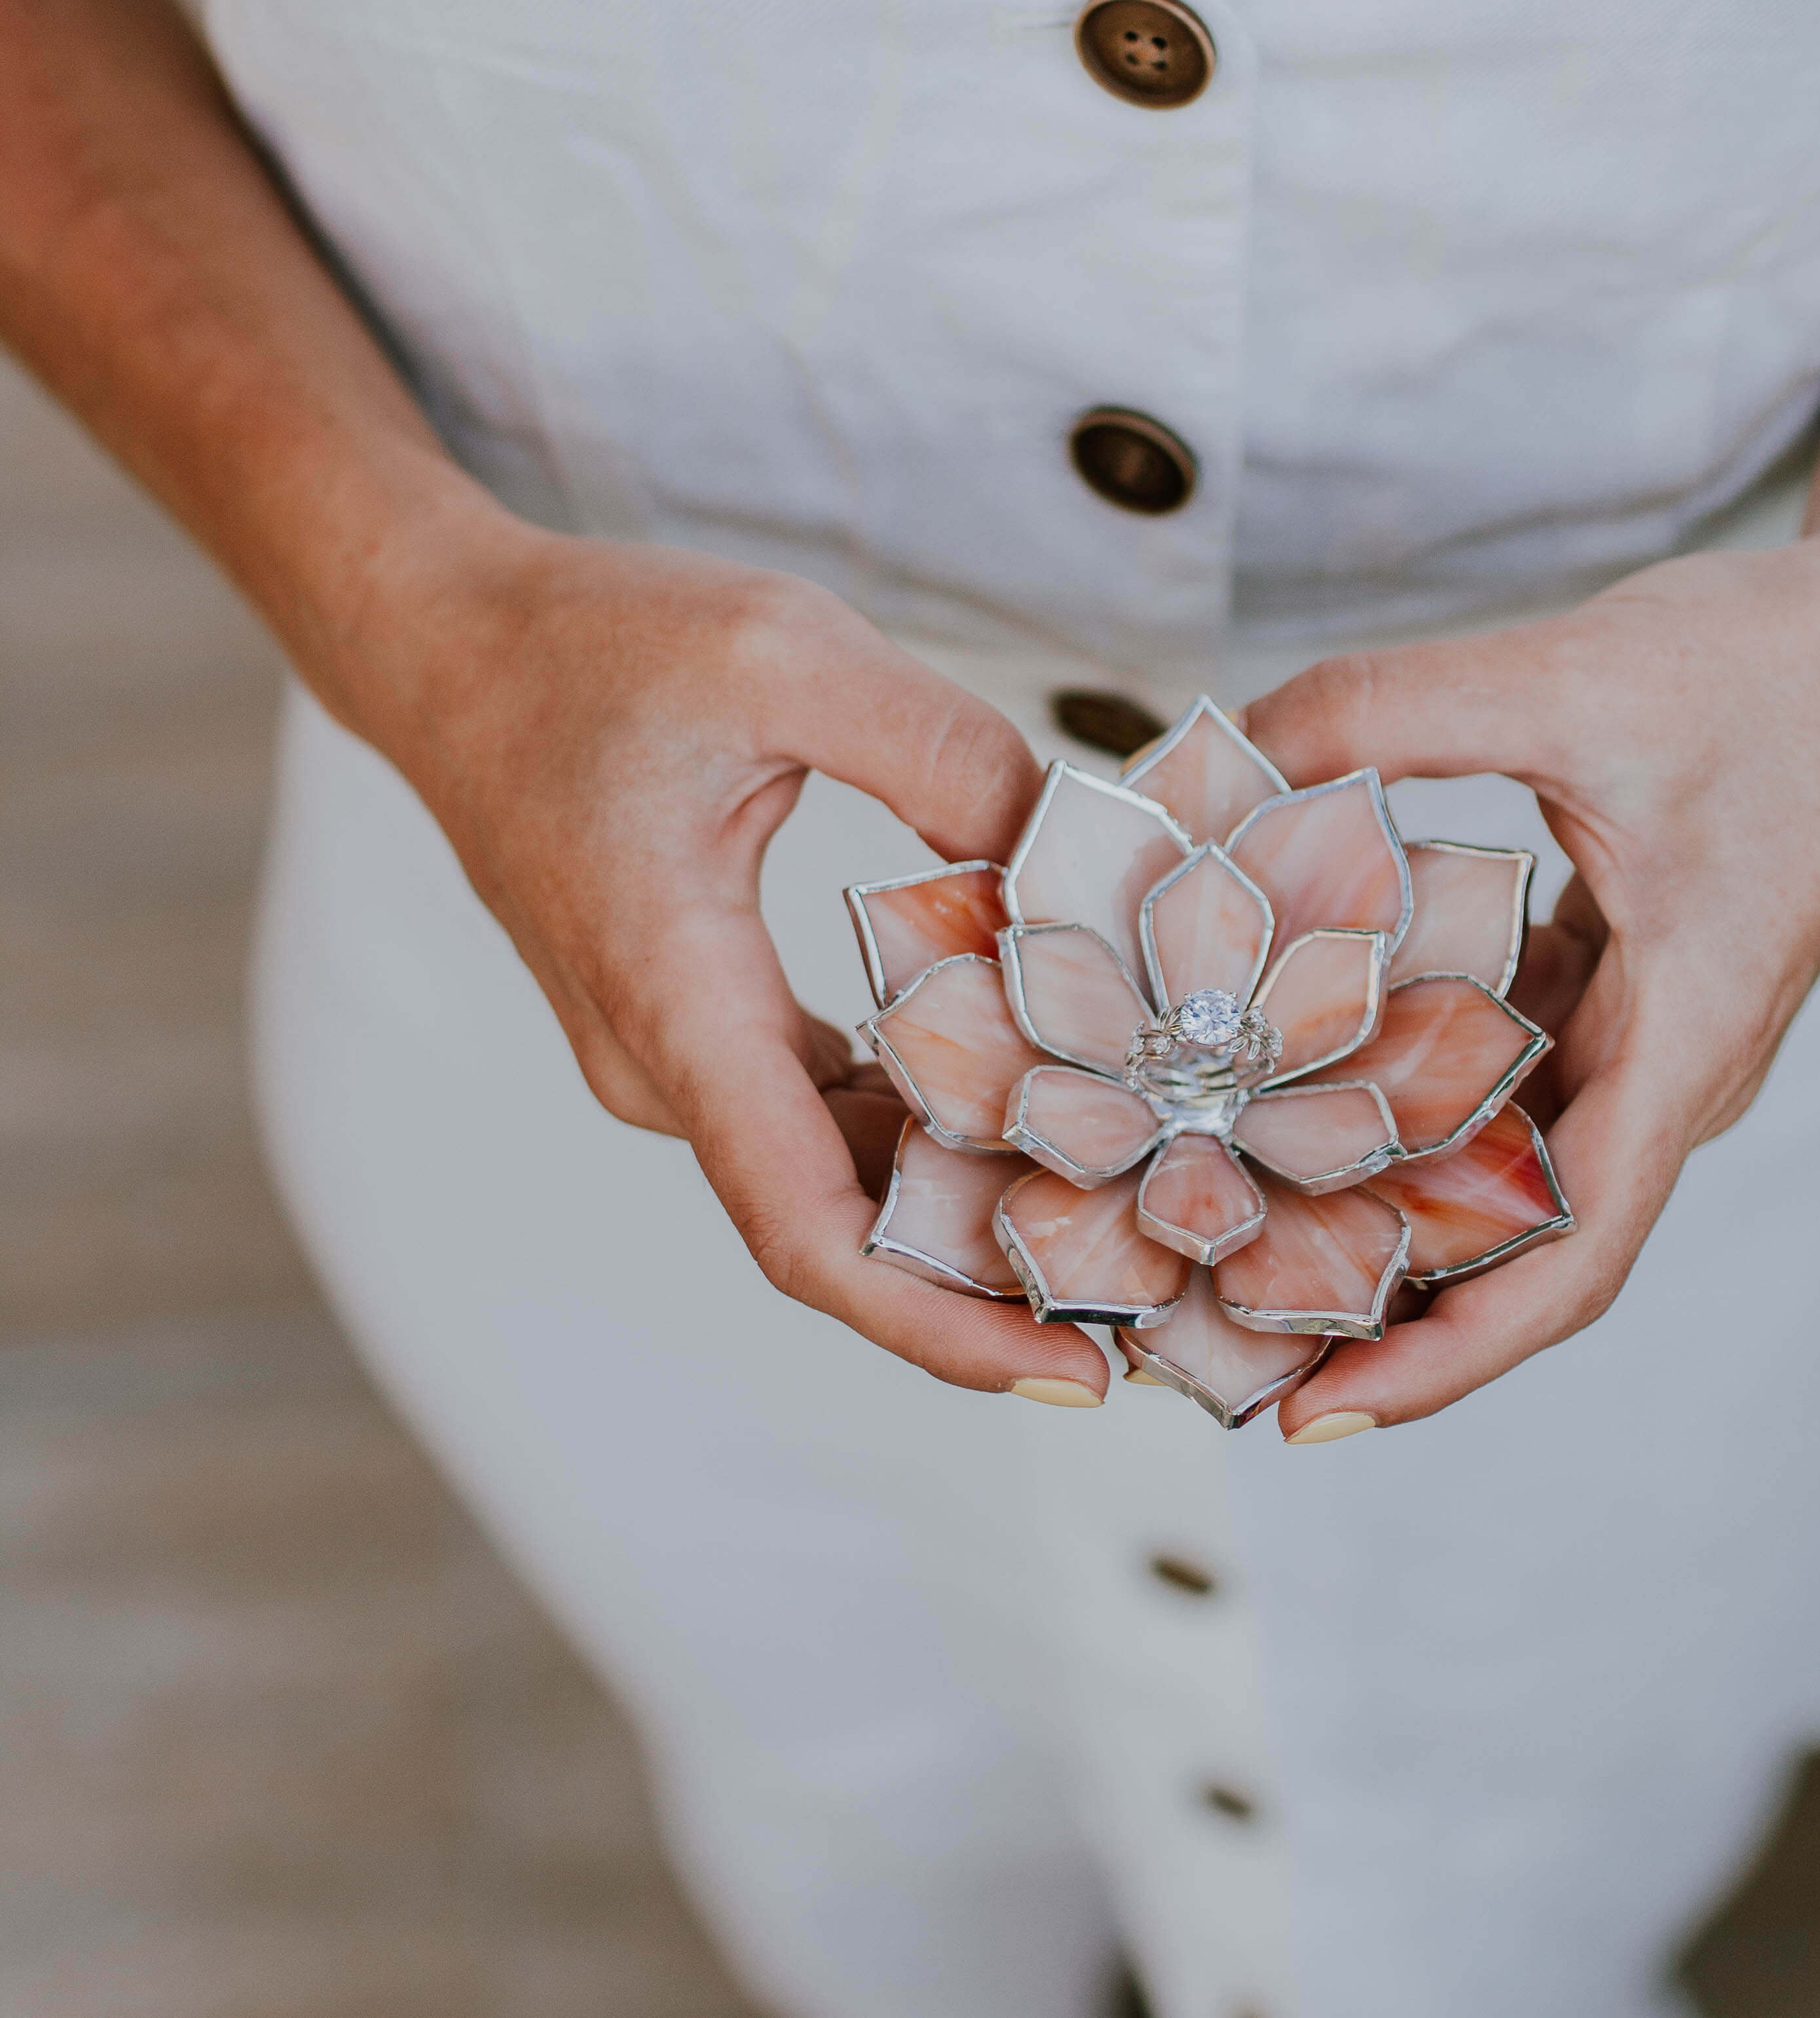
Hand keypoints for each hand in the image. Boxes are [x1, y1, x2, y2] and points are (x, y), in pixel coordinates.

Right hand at [361, 532, 1112, 1401]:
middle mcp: (669, 1064)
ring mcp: (676, 1055)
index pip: (806, 1234)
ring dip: (973, 1199)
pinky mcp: (701, 1025)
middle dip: (1000, 1278)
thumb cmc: (594, 644)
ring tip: (1139, 1198)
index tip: (1066, 1373)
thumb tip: (1083, 851)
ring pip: (843, 1175)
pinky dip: (932, 1122)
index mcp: (678, 1001)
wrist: (451, 645)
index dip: (940, 1327)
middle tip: (1170, 1281)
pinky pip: (826, 1113)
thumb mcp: (786, 651)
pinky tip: (1050, 1095)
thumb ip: (947, 750)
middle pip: (848, 1231)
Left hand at [1242, 525, 1819, 1432]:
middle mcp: (1670, 1068)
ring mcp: (1648, 1028)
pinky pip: (1502, 1066)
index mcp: (1689, 1048)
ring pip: (1503, 1154)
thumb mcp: (1566, 676)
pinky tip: (1282, 1072)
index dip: (1449, 1355)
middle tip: (1218, 1335)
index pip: (1570, 1261)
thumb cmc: (1778, 663)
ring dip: (1384, 1198)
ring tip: (1228, 1231)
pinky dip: (1404, 1080)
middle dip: (1378, 1303)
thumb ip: (1378, 710)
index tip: (1324, 1412)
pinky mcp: (1621, 976)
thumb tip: (1200, 757)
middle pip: (1519, 1242)